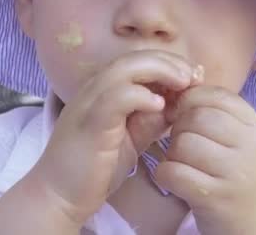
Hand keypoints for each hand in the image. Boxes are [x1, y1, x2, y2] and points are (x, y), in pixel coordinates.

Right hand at [31, 50, 195, 226]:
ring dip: (160, 70)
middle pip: (135, 58)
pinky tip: (160, 106)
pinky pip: (116, 97)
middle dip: (169, 62)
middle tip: (194, 77)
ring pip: (125, 69)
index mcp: (104, 90)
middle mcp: (94, 89)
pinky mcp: (89, 122)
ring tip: (184, 84)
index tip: (194, 77)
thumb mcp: (131, 138)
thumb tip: (177, 106)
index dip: (169, 63)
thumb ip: (150, 119)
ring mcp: (89, 103)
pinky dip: (141, 96)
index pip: (139, 61)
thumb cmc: (95, 168)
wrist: (60, 196)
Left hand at [156, 86, 255, 233]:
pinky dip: (165, 174)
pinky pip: (173, 172)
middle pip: (196, 118)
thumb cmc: (242, 180)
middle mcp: (252, 147)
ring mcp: (236, 174)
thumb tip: (181, 87)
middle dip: (179, 127)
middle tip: (182, 144)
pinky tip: (175, 180)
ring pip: (183, 143)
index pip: (216, 96)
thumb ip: (220, 115)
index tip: (184, 115)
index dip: (191, 100)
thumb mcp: (243, 142)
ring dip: (172, 153)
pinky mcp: (216, 198)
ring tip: (182, 164)